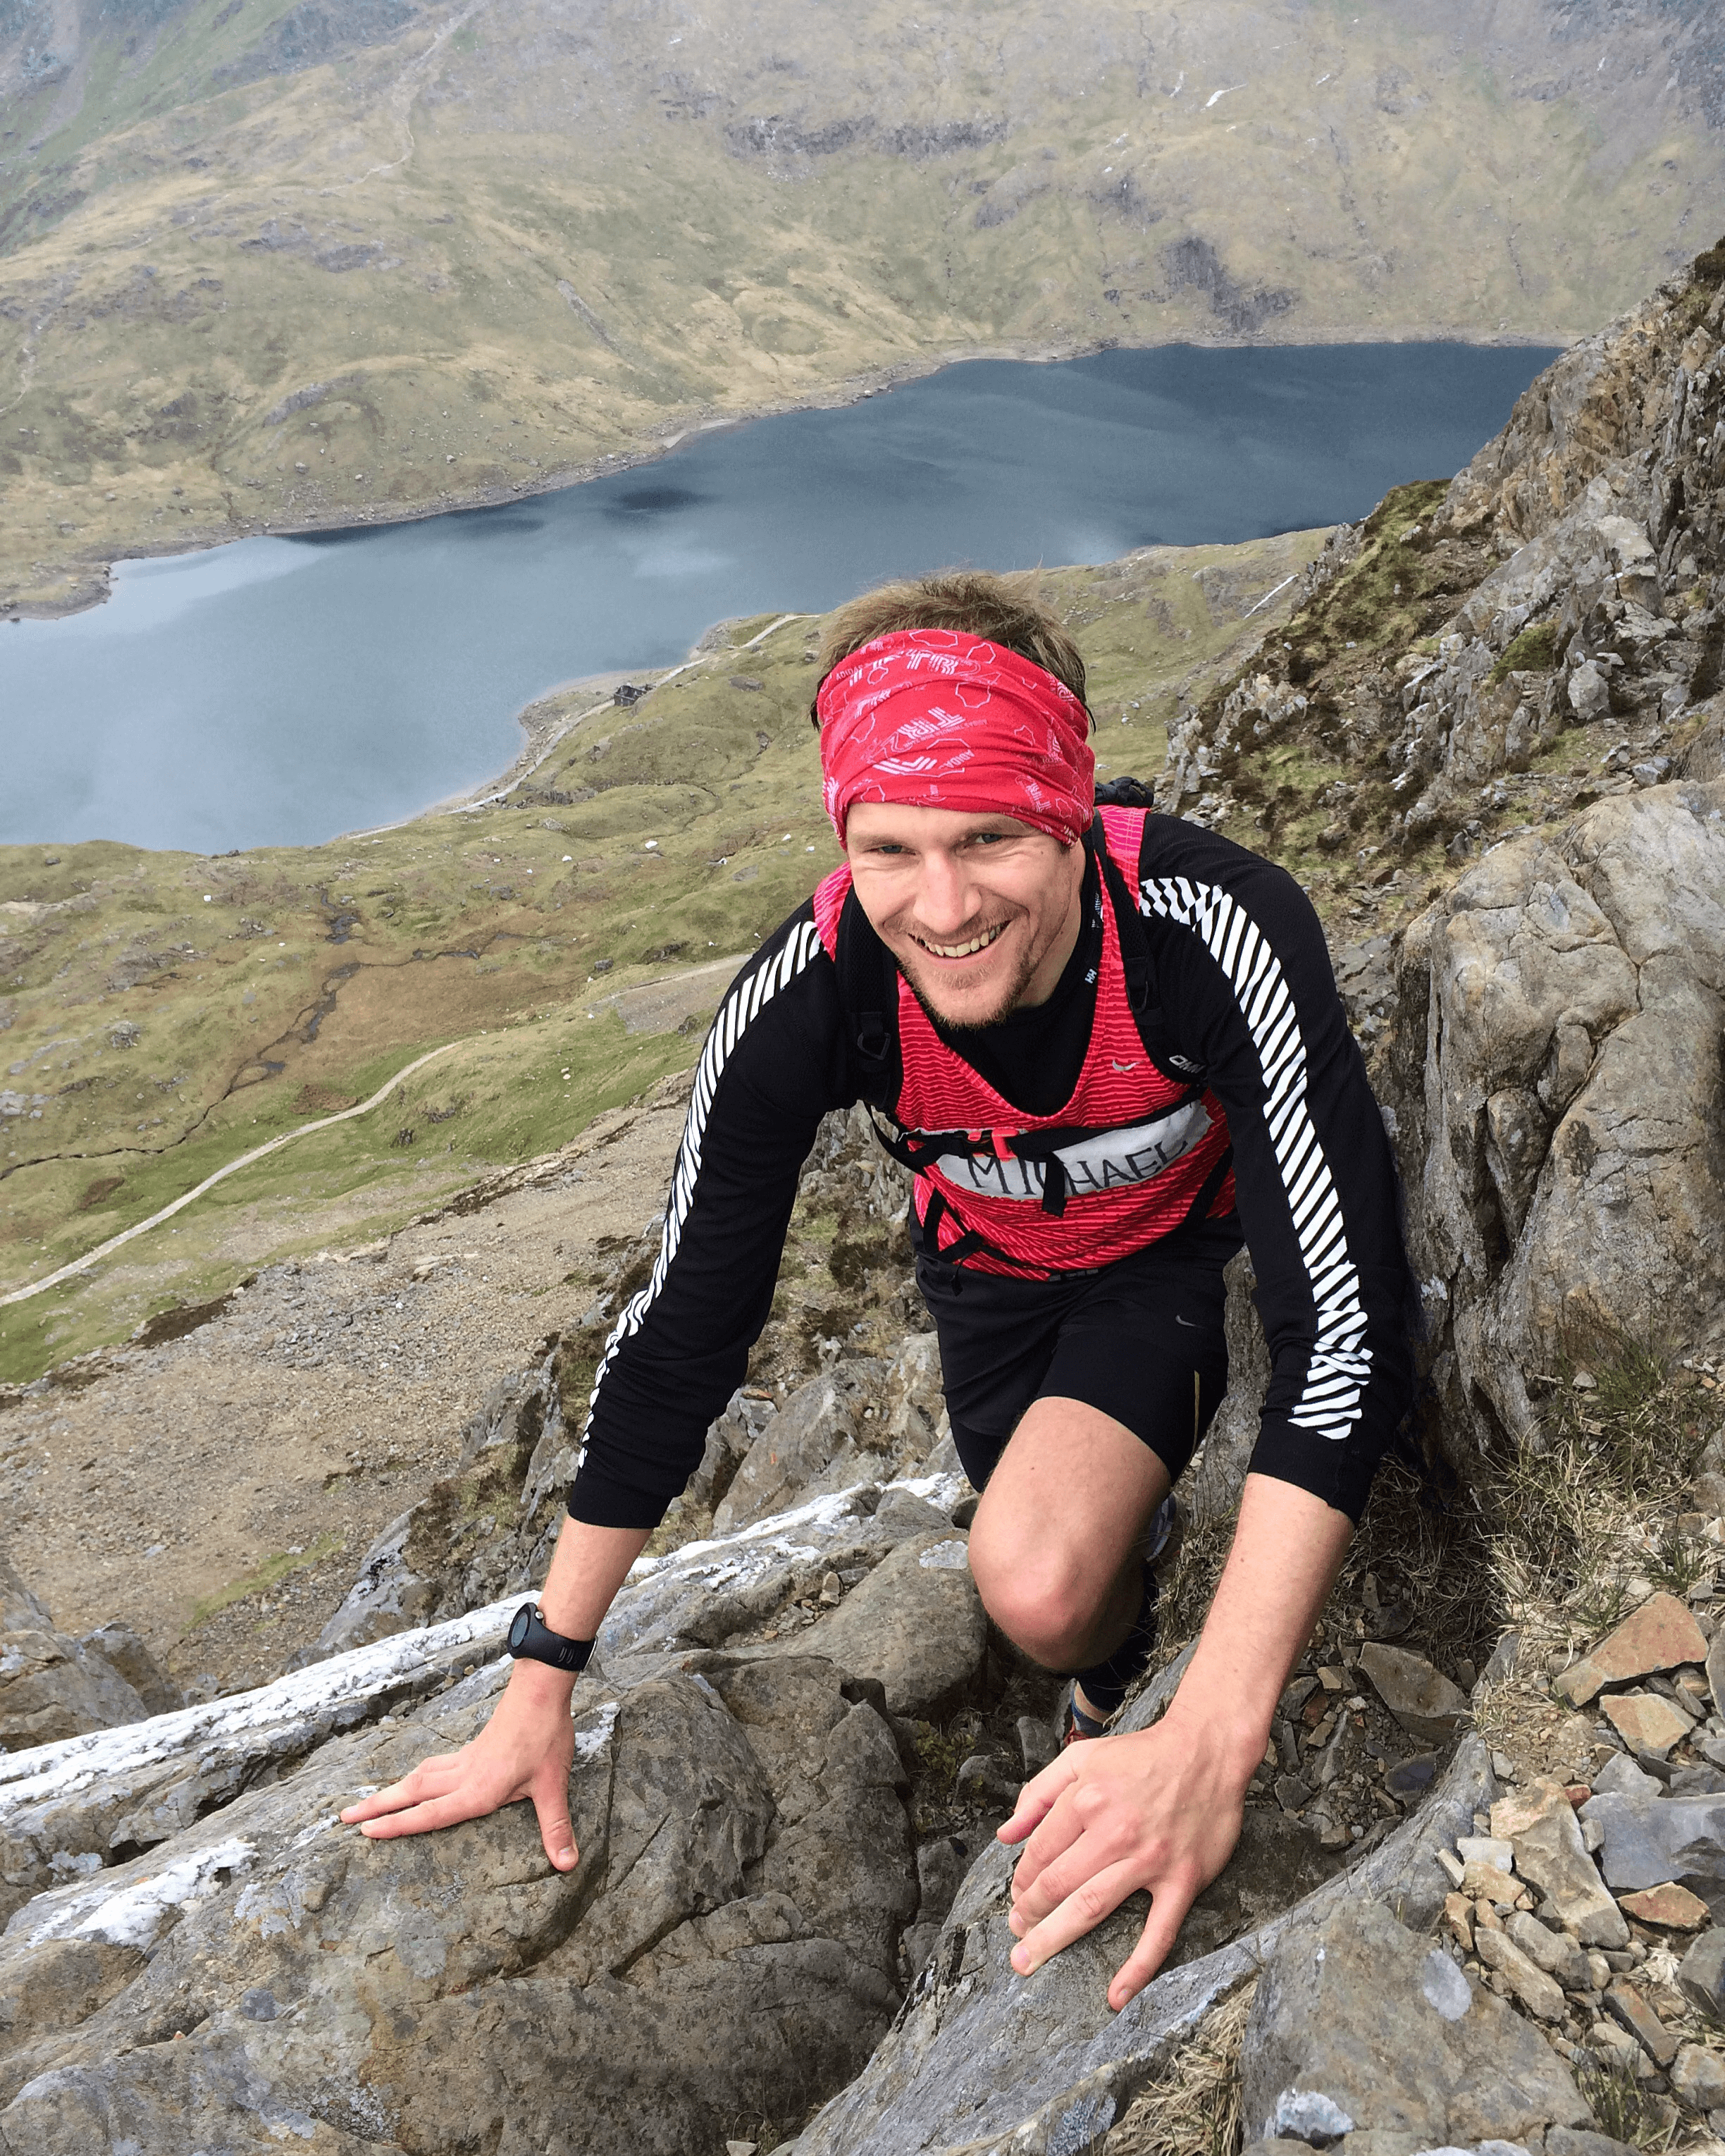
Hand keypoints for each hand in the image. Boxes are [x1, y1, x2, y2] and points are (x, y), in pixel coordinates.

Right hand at [340, 1663, 580, 1869]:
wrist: (541, 1691)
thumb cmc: (546, 1737)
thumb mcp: (554, 1785)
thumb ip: (556, 1827)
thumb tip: (567, 1864)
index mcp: (477, 1790)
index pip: (430, 1814)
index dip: (398, 1825)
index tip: (366, 1832)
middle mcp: (463, 1776)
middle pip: (411, 1793)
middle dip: (377, 1808)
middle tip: (344, 1819)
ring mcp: (464, 1761)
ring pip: (418, 1778)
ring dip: (392, 1791)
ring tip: (366, 1804)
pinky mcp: (471, 1751)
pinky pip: (432, 1767)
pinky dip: (414, 1778)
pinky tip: (414, 1781)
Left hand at [996, 1709, 1253, 2009]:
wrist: (1206, 1751)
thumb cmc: (1141, 1756)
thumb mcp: (1082, 1758)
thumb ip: (1038, 1794)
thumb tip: (1004, 1835)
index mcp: (1086, 1799)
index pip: (1040, 1852)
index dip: (1022, 1881)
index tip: (1017, 1898)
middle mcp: (1113, 1831)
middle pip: (1058, 1885)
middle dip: (1028, 1916)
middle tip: (1016, 1939)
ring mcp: (1149, 1859)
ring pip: (1092, 1907)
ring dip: (1056, 1938)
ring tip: (1031, 1958)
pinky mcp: (1182, 1880)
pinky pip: (1158, 1933)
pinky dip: (1137, 1969)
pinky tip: (1116, 1996)